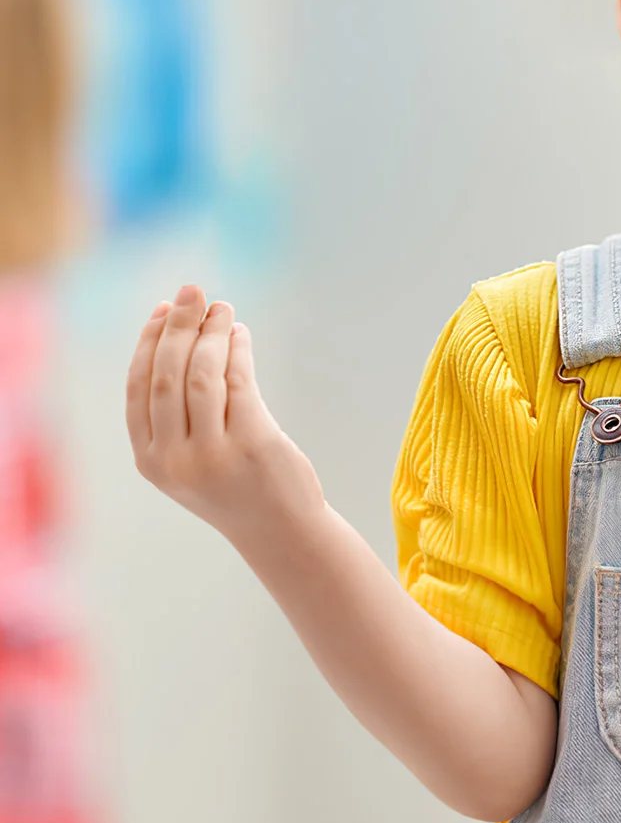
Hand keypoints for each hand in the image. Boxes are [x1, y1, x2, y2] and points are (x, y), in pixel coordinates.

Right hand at [126, 285, 323, 545]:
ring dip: (211, 333)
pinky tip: (240, 334)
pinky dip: (238, 351)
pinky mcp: (251, 443)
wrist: (279, 530)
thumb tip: (180, 334)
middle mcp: (173, 458)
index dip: (148, 343)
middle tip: (192, 291)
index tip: (161, 309)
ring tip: (223, 308)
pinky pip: (239, 383)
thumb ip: (177, 411)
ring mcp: (211, 453)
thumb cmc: (235, 487)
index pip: (138, 387)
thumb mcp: (189, 458)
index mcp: (150, 460)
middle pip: (167, 374)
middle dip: (177, 326)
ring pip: (202, 375)